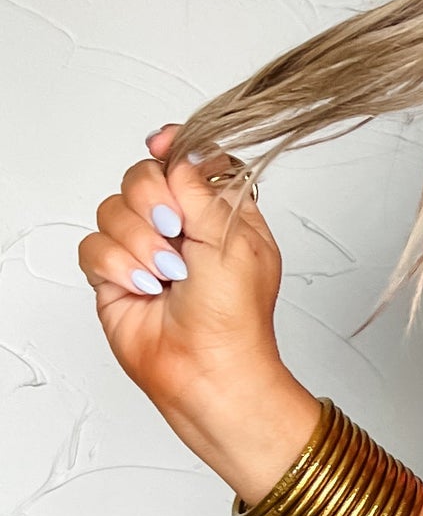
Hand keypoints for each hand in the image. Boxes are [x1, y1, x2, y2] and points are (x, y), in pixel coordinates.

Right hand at [78, 124, 317, 498]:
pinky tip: (145, 288)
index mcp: (218, 213)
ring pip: (113, 208)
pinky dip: (118, 265)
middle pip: (143, 175)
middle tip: (175, 229)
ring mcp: (145, 250)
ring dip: (140, 240)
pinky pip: (93, 245)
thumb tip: (179, 153)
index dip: (174, 148)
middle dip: (153, 198)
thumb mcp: (233, 237)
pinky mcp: (115, 275)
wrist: (208, 370)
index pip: (188, 160)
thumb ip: (202, 187)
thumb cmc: (235, 317)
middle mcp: (180, 228)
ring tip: (167, 275)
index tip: (165, 146)